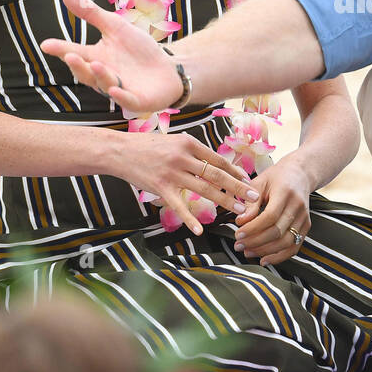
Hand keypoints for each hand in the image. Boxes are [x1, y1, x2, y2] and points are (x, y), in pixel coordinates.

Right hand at [39, 0, 182, 114]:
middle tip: (70, 55)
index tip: (46, 44)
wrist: (168, 69)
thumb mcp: (115, 27)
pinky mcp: (137, 100)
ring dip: (101, 76)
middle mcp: (104, 76)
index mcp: (96, 58)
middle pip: (87, 73)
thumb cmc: (138, 49)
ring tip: (97, 64)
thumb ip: (91, 13)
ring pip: (105, 85)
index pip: (76, 52)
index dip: (61, 49)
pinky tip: (115, 90)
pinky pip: (127, 100)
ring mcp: (120, 89)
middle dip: (79, 65)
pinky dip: (121, 97)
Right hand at [111, 133, 258, 236]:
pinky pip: (179, 206)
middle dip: (238, 187)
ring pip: (204, 189)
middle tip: (253, 197)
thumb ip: (192, 151)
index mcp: (189, 143)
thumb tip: (214, 164)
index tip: (248, 180)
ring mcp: (172, 173)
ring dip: (223, 201)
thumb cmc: (147, 146)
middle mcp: (183, 157)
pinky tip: (200, 230)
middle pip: (217, 175)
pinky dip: (190, 219)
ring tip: (238, 210)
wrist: (118, 150)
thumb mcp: (173, 141)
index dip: (235, 171)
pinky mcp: (160, 187)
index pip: (218, 159)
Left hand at [233, 158, 312, 265]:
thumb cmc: (276, 178)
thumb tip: (240, 222)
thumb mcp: (260, 182)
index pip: (270, 216)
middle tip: (238, 245)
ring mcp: (304, 218)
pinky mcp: (306, 227)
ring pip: (286, 242)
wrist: (300, 174)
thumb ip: (250, 202)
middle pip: (277, 231)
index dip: (253, 228)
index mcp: (285, 192)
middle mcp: (298, 206)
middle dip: (255, 242)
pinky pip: (294, 247)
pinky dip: (279, 257)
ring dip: (265, 251)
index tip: (237, 234)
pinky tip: (264, 260)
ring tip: (247, 252)